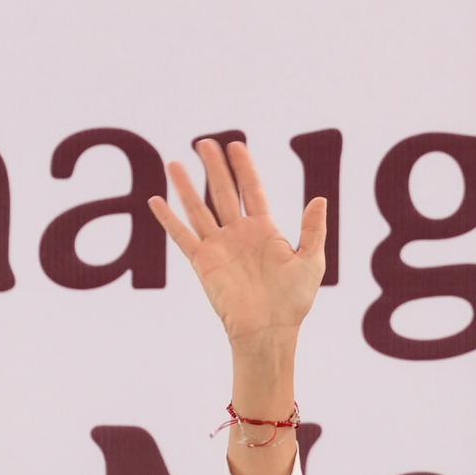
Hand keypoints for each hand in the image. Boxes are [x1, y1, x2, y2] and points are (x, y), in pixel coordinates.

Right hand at [152, 134, 324, 351]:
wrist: (269, 331)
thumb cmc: (293, 302)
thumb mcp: (311, 262)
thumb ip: (313, 230)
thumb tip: (318, 198)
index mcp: (265, 230)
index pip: (252, 190)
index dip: (244, 167)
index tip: (236, 145)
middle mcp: (239, 234)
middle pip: (224, 192)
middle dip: (214, 168)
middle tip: (204, 143)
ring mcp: (220, 247)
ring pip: (200, 209)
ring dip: (187, 187)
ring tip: (174, 163)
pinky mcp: (203, 263)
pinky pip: (183, 236)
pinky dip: (169, 220)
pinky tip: (156, 201)